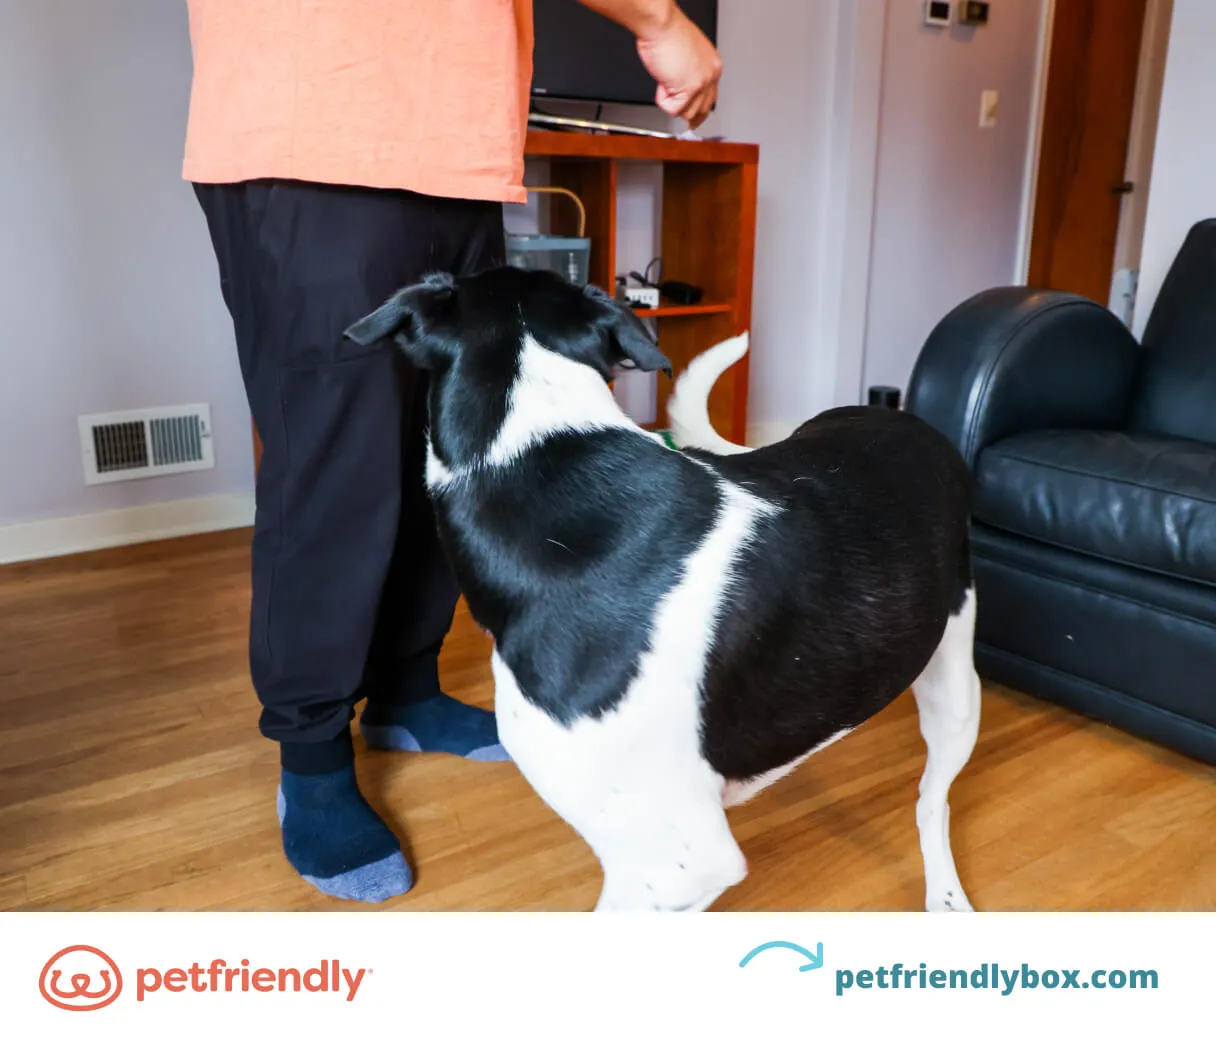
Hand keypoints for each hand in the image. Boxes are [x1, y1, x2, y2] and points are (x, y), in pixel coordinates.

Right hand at [635, 8, 721, 128]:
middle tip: (677, 112)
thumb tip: (682, 86)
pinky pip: (674, 110)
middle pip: (702, 109)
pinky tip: (661, 85)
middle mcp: (711, 75)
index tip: (694, 118)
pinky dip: (663, 101)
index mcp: (713, 66)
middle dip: (688, 114)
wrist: (661, 25)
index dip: (700, 109)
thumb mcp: (687, 55)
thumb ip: (690, 72)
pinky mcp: (689, 90)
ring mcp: (701, 83)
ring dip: (672, 102)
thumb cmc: (668, 33)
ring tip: (664, 83)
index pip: (711, 97)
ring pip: (688, 112)